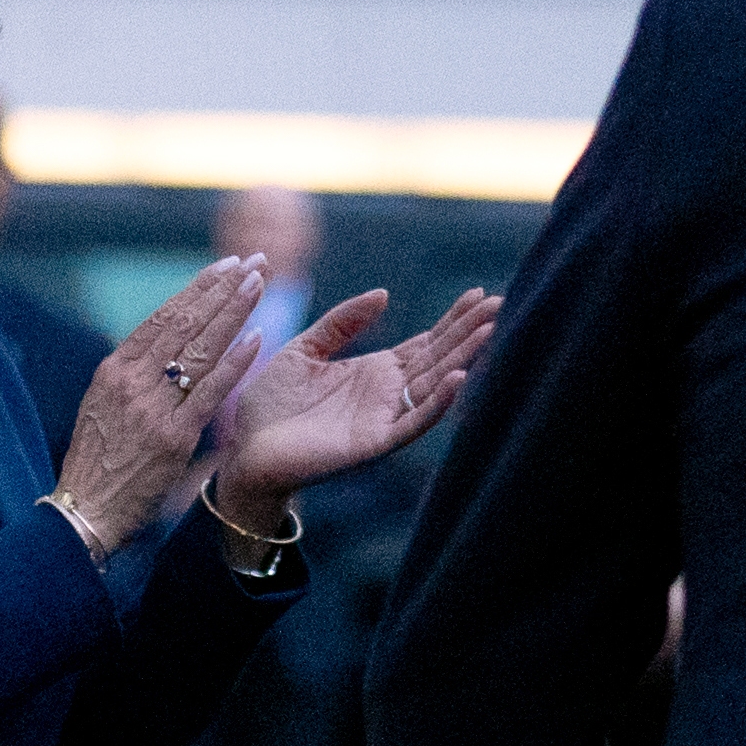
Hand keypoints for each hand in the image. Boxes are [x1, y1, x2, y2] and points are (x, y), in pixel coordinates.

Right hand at [51, 256, 269, 546]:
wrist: (83, 512)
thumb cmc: (95, 463)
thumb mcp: (102, 409)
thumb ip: (133, 377)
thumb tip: (164, 349)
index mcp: (113, 371)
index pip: (162, 318)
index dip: (198, 289)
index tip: (225, 267)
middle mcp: (132, 382)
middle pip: (185, 323)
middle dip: (223, 288)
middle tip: (254, 261)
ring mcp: (152, 408)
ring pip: (201, 348)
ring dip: (234, 312)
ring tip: (260, 283)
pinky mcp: (173, 437)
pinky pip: (210, 392)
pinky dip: (235, 363)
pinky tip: (257, 337)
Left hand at [213, 284, 503, 521]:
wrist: (243, 452)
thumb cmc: (270, 405)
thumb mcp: (304, 350)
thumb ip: (341, 322)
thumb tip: (384, 293)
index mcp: (374, 372)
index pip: (425, 342)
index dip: (453, 319)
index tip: (480, 293)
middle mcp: (386, 395)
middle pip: (439, 358)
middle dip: (469, 331)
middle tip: (501, 303)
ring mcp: (383, 419)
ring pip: (434, 385)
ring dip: (463, 359)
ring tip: (490, 331)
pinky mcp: (373, 443)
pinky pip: (413, 422)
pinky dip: (437, 402)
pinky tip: (459, 378)